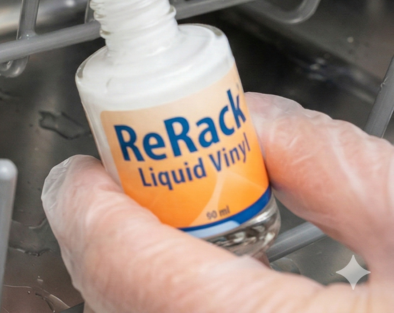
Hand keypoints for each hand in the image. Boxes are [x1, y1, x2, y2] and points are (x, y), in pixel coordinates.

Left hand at [40, 93, 393, 312]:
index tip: (96, 161)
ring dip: (138, 270)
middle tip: (149, 180)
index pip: (126, 264)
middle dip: (114, 228)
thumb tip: (252, 126)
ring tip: (191, 224)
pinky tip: (224, 282)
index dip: (92, 201)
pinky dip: (171, 305)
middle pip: (117, 297)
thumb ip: (329, 162)